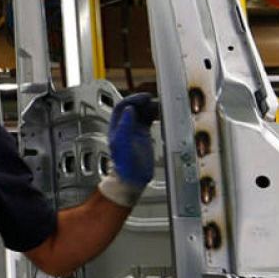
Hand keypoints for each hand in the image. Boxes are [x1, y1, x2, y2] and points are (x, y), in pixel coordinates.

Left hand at [99, 93, 157, 207]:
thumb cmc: (124, 165)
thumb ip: (124, 125)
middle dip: (142, 101)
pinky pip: (149, 120)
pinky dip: (155, 115)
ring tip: (160, 106)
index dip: (132, 99)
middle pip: (133, 107)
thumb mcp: (122, 143)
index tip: (144, 98)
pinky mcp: (143, 135)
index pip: (122, 107)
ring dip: (150, 107)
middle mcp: (125, 127)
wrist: (132, 179)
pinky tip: (162, 114)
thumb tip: (128, 109)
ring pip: (142, 113)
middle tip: (153, 100)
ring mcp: (134, 130)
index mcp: (117, 127)